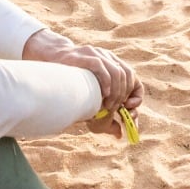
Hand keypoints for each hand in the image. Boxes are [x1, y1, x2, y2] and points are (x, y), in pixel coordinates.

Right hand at [24, 28, 142, 122]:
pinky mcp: (86, 55)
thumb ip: (106, 112)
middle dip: (125, 96)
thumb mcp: (92, 93)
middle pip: (127, 76)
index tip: (130, 107)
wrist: (53, 59)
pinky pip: (101, 67)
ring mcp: (97, 54)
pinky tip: (102, 95)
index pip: (132, 76)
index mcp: (112, 63)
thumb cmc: (73, 81)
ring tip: (108, 106)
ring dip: (116, 92)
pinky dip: (105, 83)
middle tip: (117, 110)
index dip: (136, 93)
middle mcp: (107, 56)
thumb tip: (119, 134)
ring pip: (117, 72)